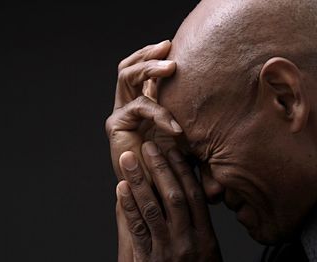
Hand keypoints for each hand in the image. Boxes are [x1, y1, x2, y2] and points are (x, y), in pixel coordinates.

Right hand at [105, 40, 181, 181]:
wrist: (153, 193)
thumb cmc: (174, 165)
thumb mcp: (189, 135)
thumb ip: (194, 116)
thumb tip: (225, 96)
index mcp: (144, 102)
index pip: (144, 71)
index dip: (157, 56)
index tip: (180, 49)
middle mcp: (129, 104)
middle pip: (129, 66)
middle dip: (148, 53)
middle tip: (168, 46)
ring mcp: (120, 113)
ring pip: (125, 75)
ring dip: (148, 67)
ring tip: (170, 67)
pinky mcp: (115, 124)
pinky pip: (138, 106)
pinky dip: (159, 112)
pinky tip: (175, 127)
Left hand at [116, 142, 221, 261]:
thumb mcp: (206, 253)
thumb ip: (197, 226)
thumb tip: (186, 194)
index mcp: (206, 237)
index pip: (194, 195)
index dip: (182, 171)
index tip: (172, 150)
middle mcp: (189, 240)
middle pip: (174, 196)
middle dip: (160, 169)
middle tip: (149, 146)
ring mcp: (168, 250)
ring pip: (153, 208)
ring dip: (139, 181)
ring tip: (128, 159)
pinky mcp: (149, 259)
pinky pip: (137, 228)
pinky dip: (128, 205)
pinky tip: (121, 188)